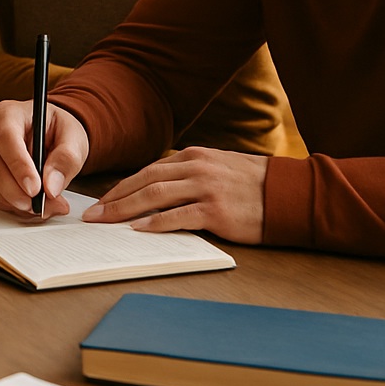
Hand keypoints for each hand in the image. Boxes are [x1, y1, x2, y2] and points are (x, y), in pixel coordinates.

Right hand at [0, 99, 88, 217]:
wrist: (47, 137)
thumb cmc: (57, 131)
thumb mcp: (73, 139)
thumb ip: (66, 159)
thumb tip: (51, 186)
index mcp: (8, 113)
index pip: (6, 137)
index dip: (18, 165)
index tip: (35, 189)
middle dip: (16, 191)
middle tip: (40, 206)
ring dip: (13, 201)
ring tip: (42, 206)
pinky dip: (6, 204)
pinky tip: (25, 204)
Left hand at [82, 147, 267, 242]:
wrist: (290, 195)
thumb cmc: (253, 185)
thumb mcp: (218, 167)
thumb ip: (189, 173)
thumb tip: (157, 187)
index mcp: (194, 156)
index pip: (148, 170)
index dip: (122, 186)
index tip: (103, 200)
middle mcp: (196, 167)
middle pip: (144, 181)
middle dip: (115, 198)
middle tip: (93, 214)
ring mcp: (206, 187)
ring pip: (154, 196)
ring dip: (125, 210)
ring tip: (106, 222)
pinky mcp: (216, 210)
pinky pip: (177, 216)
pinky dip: (154, 223)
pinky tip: (138, 230)